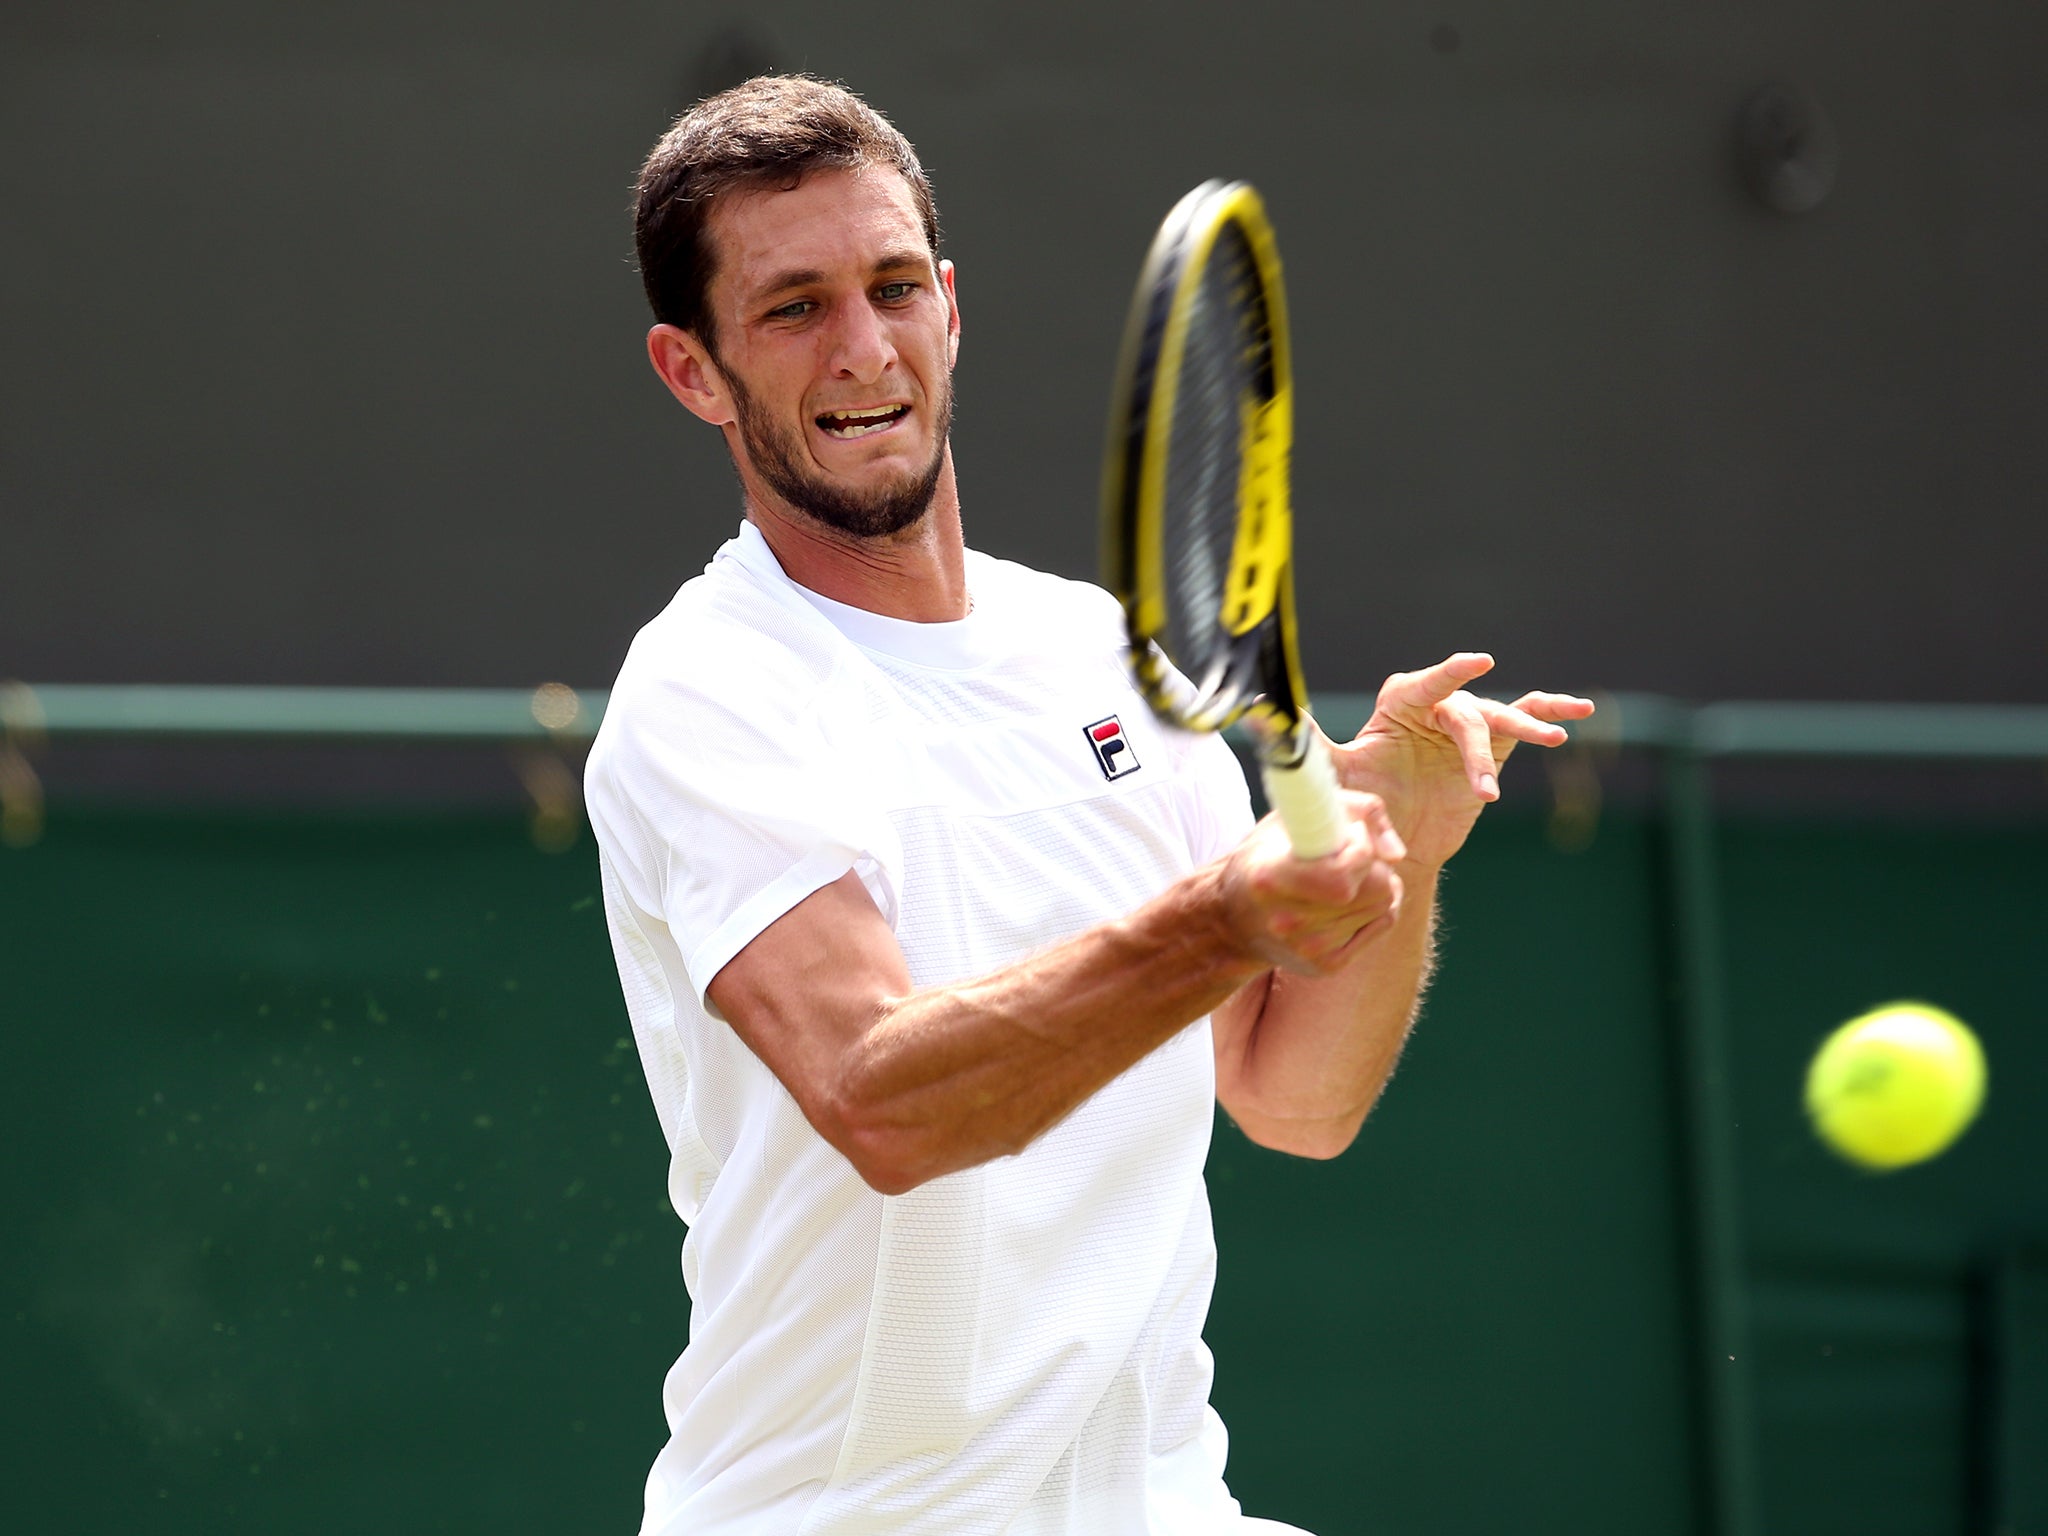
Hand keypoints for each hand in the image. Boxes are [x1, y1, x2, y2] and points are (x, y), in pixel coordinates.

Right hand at [1220, 791, 1407, 976]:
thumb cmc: (1268, 856)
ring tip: (1341, 876)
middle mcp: (1287, 922)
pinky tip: (1344, 900)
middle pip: (1377, 889)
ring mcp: (1308, 949)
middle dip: (1374, 863)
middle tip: (1349, 853)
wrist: (1235, 919)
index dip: (1360, 846)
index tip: (1349, 832)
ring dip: (1375, 883)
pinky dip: (1373, 906)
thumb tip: (1397, 854)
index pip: (1344, 875)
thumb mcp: (1295, 816)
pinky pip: (1381, 924)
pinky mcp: (1326, 965)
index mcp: (1270, 880)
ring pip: (1385, 905)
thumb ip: (1355, 810)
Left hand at [1333, 653, 1593, 871]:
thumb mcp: (1341, 777)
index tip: (1479, 662)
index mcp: (1400, 705)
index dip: (1451, 673)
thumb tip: (1286, 720)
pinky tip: (1580, 710)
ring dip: (1526, 729)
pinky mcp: (1493, 743)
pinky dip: (1552, 710)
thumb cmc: (1366, 802)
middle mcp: (1436, 707)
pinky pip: (1526, 715)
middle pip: (1467, 716)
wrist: (1397, 840)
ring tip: (1554, 739)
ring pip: (1501, 717)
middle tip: (1485, 791)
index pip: (1427, 685)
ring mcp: (1467, 724)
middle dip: (1476, 752)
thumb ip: (1319, 747)